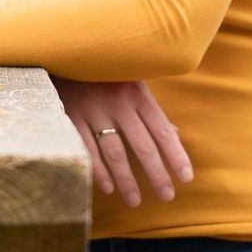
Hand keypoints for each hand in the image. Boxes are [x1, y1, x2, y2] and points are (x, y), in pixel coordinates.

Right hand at [50, 76, 193, 207]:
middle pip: (143, 146)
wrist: (65, 50)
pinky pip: (87, 149)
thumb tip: (174, 133)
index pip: (163, 131)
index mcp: (139, 95)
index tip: (186, 178)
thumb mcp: (132, 82)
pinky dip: (98, 170)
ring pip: (115, 152)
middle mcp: (119, 104)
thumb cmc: (104, 72)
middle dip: (156, 174)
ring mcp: (94, 111)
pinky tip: (108, 188)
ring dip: (126, 180)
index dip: (176, 155)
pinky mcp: (71, 116)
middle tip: (167, 196)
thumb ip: (151, 110)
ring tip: (135, 200)